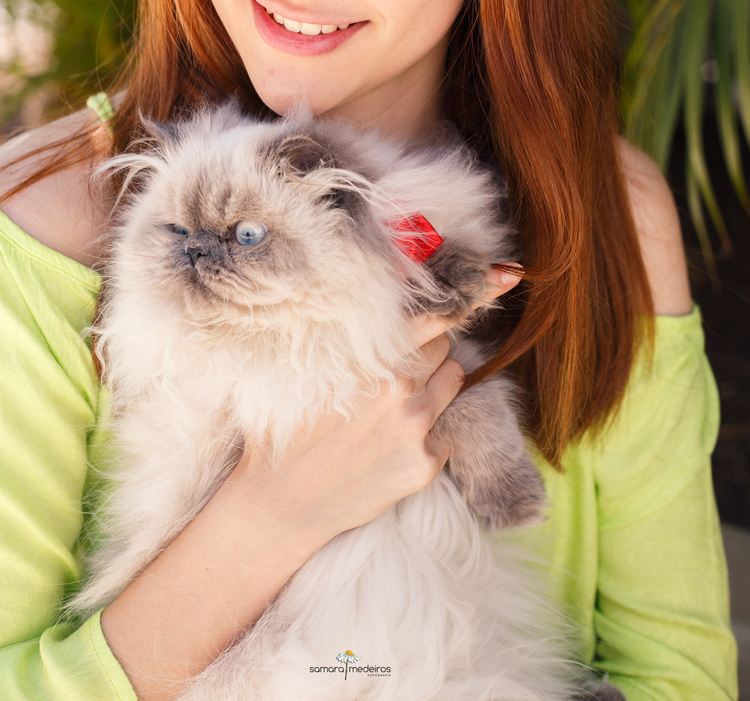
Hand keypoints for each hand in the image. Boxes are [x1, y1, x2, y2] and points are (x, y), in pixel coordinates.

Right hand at [229, 263, 523, 540]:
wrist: (281, 501)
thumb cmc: (290, 428)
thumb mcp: (313, 369)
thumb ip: (354, 340)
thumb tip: (389, 311)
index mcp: (370, 358)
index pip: (432, 317)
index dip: (463, 298)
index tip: (498, 278)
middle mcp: (398, 388)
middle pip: (444, 346)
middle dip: (429, 350)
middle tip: (401, 365)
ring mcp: (416, 427)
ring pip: (454, 380)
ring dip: (437, 383)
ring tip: (400, 402)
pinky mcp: (426, 463)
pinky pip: (447, 429)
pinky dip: (430, 430)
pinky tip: (394, 442)